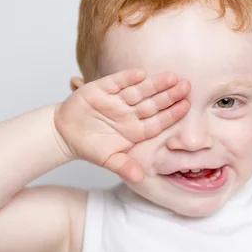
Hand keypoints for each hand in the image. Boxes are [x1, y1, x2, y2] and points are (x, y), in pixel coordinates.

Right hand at [54, 68, 189, 182]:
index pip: (158, 121)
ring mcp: (117, 100)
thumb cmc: (90, 146)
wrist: (65, 134)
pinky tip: (140, 73)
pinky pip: (117, 82)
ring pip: (139, 90)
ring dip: (155, 83)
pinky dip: (127, 78)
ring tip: (171, 77)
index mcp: (135, 129)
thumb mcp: (107, 160)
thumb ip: (124, 167)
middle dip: (169, 95)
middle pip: (153, 103)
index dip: (172, 114)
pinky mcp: (101, 89)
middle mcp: (129, 113)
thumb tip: (139, 178)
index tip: (187, 106)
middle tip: (187, 86)